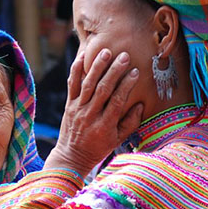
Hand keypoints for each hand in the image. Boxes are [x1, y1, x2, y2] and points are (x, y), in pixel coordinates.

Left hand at [45, 48, 143, 175]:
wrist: (71, 156)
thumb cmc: (98, 148)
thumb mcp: (117, 141)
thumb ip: (130, 123)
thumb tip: (140, 105)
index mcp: (104, 125)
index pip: (117, 101)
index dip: (126, 86)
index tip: (135, 72)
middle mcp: (90, 115)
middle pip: (103, 89)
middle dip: (114, 71)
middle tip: (124, 56)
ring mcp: (77, 109)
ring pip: (87, 85)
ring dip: (97, 67)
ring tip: (106, 52)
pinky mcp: (68, 105)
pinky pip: (72, 85)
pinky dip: (76, 70)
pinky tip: (82, 57)